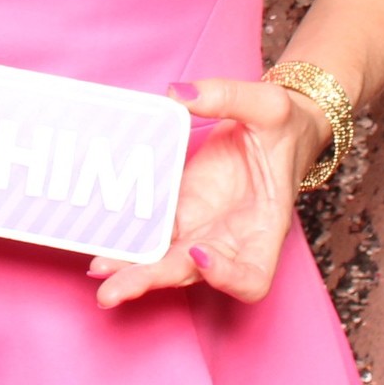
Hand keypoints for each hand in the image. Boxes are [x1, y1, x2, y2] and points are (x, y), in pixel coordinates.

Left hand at [90, 76, 327, 307]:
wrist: (278, 129)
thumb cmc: (285, 127)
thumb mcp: (268, 104)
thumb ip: (227, 96)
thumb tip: (179, 93)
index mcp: (265, 226)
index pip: (252, 276)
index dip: (226, 276)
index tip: (199, 252)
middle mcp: (232, 238)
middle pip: (192, 273)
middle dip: (152, 279)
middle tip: (112, 291)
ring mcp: (203, 228)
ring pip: (165, 260)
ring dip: (132, 267)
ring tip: (98, 268)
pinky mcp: (181, 212)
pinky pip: (153, 234)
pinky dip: (129, 239)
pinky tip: (101, 240)